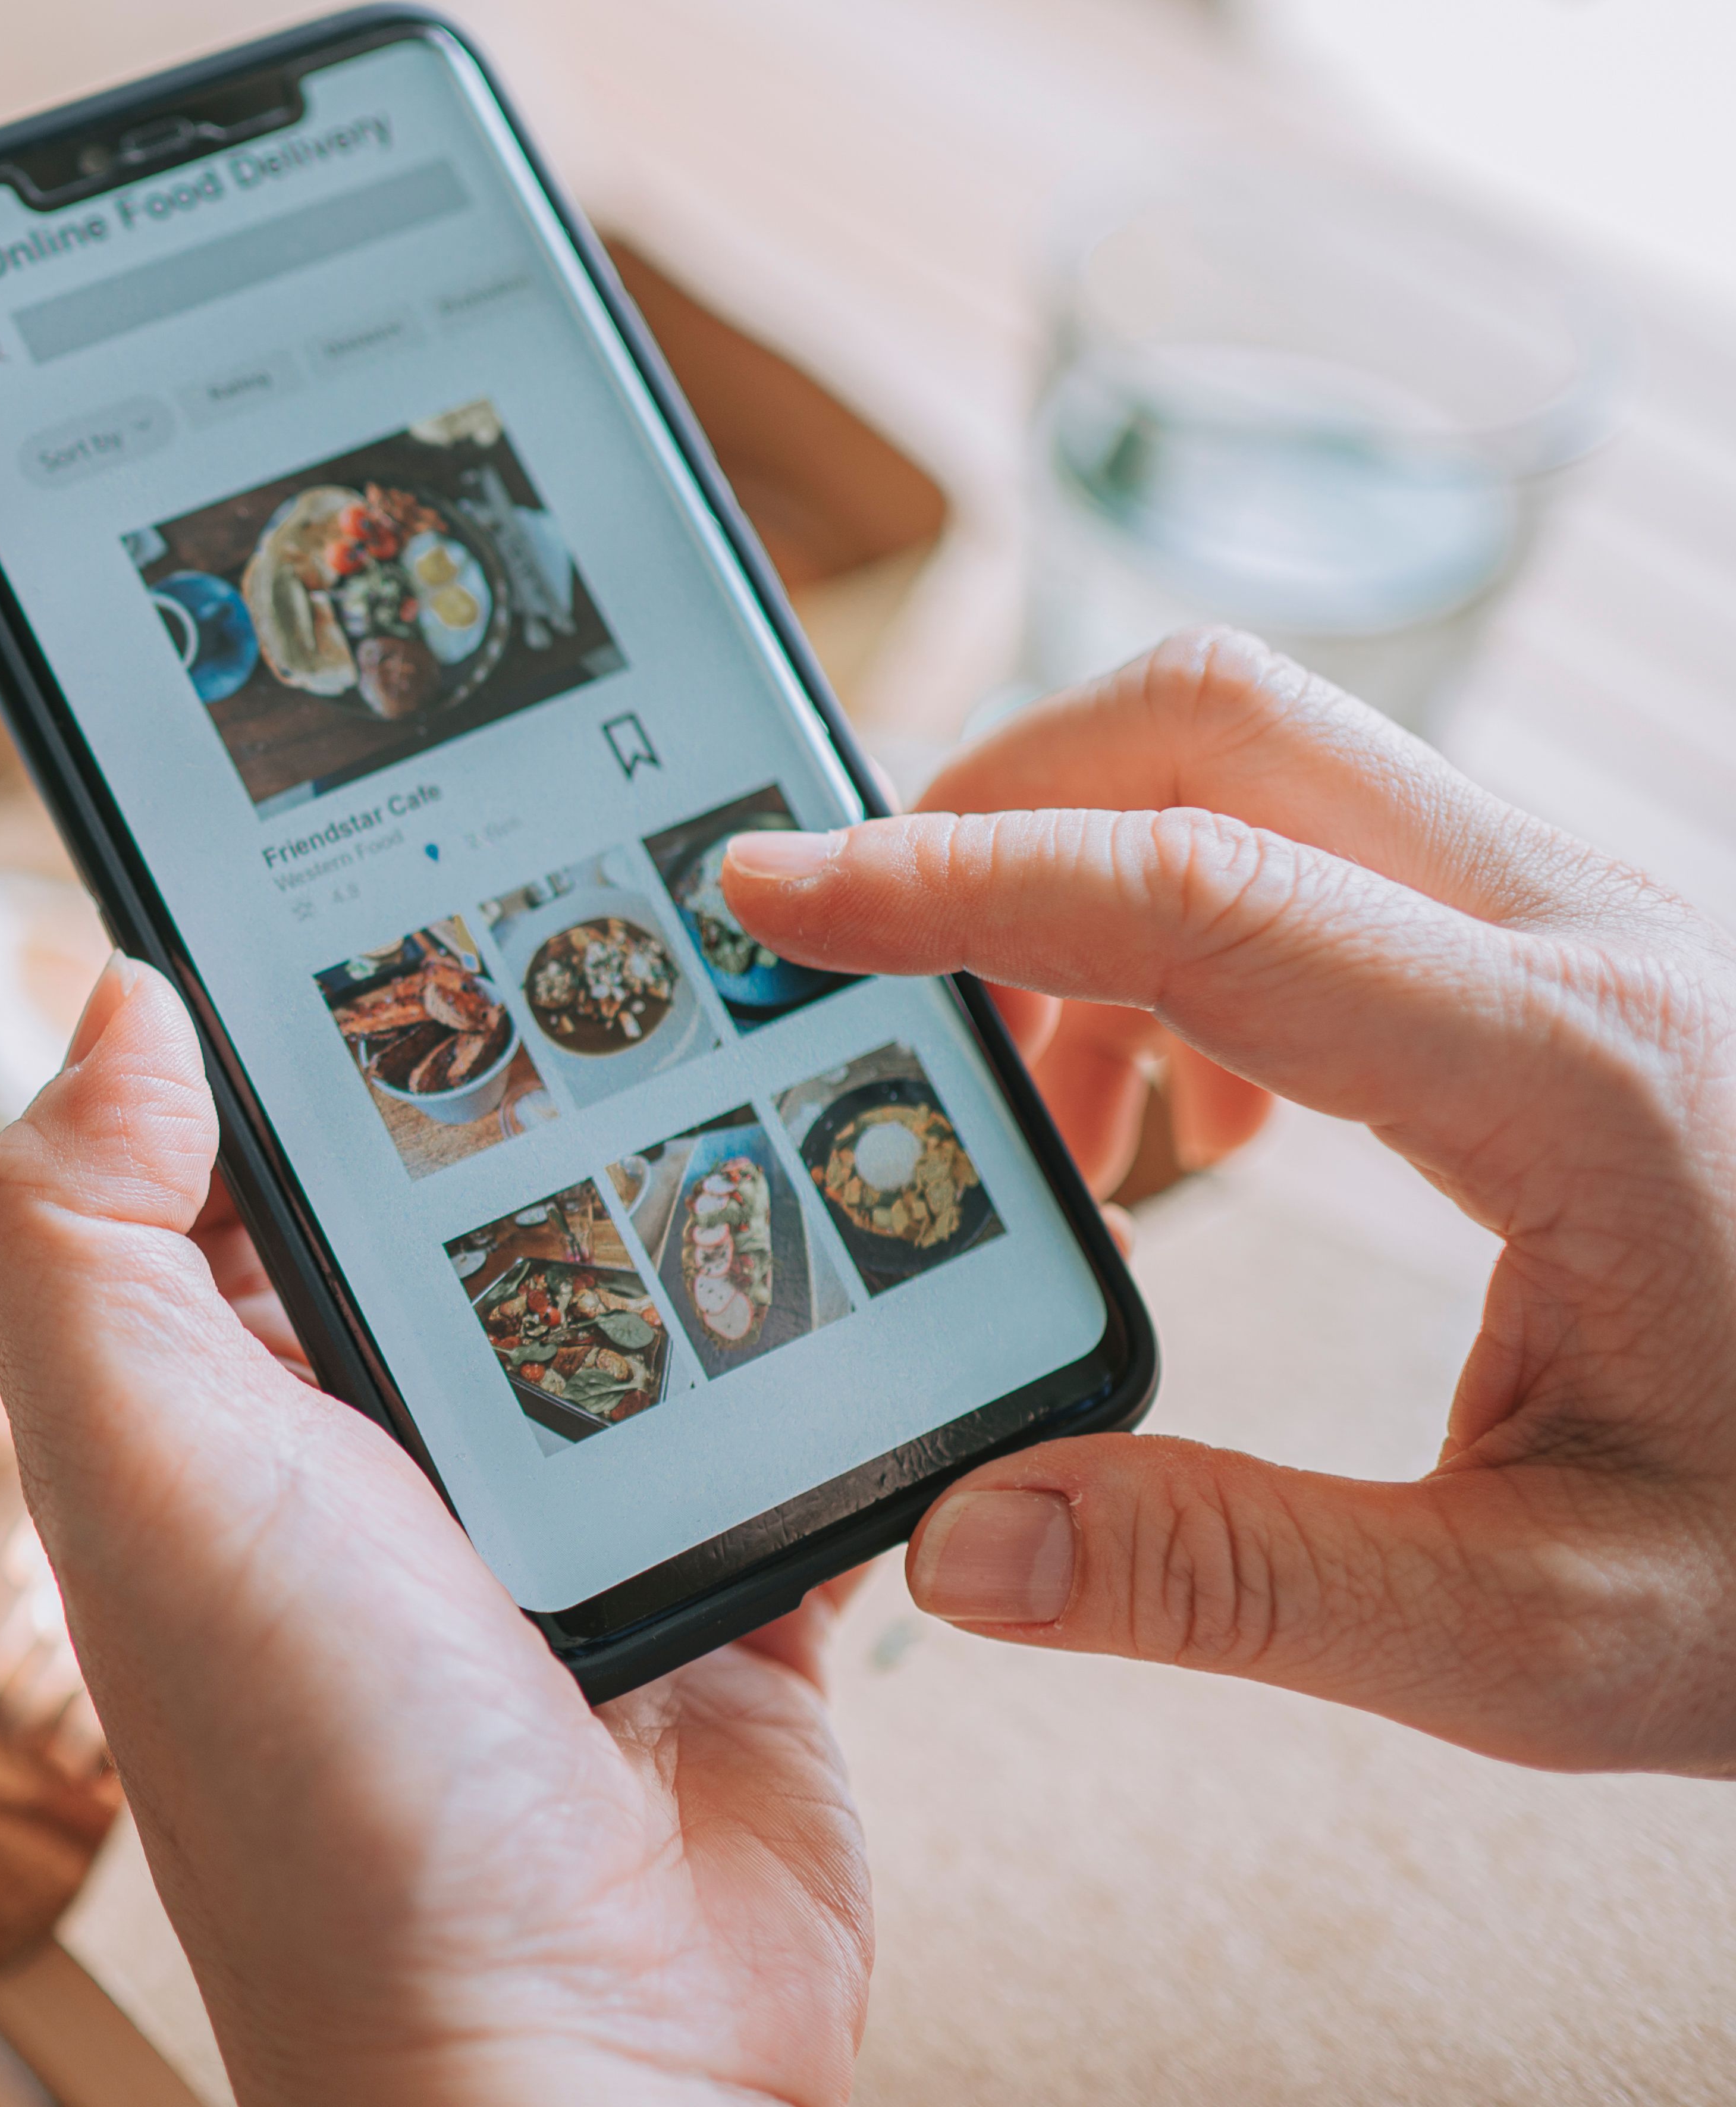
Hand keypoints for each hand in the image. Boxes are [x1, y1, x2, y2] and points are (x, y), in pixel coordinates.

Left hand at [0, 960, 870, 2106]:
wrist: (572, 2049)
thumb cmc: (325, 1784)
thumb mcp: (142, 1476)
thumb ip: (82, 1235)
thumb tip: (122, 994)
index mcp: (224, 1379)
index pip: (250, 1128)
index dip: (307, 983)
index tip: (400, 811)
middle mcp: (381, 1424)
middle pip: (467, 1166)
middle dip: (547, 1039)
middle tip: (654, 849)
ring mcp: (563, 1492)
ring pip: (639, 1253)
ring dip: (706, 1152)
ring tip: (804, 965)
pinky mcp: (730, 1558)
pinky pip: (793, 1389)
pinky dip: (830, 1309)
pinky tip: (878, 1174)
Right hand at [722, 629, 1735, 1775]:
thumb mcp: (1550, 1637)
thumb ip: (1237, 1583)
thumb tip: (959, 1542)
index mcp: (1568, 1076)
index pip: (1190, 895)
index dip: (949, 879)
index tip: (768, 896)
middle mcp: (1584, 943)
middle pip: (1221, 725)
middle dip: (992, 803)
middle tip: (854, 968)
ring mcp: (1593, 925)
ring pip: (1271, 765)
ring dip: (1087, 875)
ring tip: (1030, 1113)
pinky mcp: (1582, 957)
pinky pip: (1334, 850)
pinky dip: (1185, 925)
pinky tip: (1191, 1125)